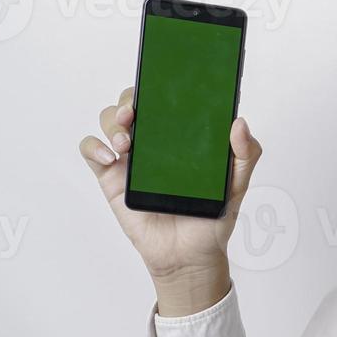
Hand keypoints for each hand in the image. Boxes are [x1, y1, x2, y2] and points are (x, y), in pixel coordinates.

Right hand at [78, 86, 262, 279]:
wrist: (190, 255)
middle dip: (130, 99)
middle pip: (132, 102)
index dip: (159, 84)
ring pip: (109, 120)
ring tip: (127, 141)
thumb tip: (239, 123)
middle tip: (137, 113)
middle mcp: (153, 140)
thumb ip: (245, 154)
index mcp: (181, 135)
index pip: (165, 98)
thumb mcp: (237, 184)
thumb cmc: (211, 217)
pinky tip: (110, 156)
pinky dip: (93, 145)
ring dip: (113, 121)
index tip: (160, 82)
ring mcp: (130, 157)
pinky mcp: (112, 177)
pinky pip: (91, 150)